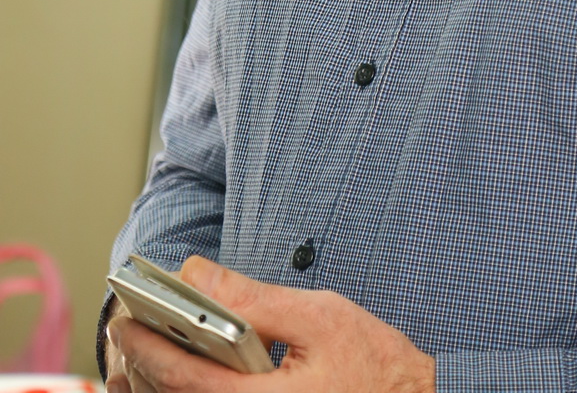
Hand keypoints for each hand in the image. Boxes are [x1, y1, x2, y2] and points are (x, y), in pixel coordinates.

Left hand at [105, 256, 434, 392]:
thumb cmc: (371, 362)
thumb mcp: (319, 316)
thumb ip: (255, 299)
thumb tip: (198, 275)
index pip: (186, 378)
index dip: (148, 348)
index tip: (125, 321)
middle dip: (144, 368)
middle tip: (125, 332)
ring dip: (161, 387)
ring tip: (141, 356)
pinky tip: (181, 378)